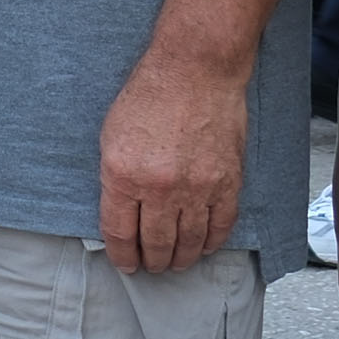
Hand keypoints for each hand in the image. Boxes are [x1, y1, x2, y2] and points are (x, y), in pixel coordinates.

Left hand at [95, 48, 247, 272]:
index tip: (125, 264)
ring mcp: (197, 188)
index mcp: (122, 176)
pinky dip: (212, 242)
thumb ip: (114, 178)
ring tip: (175, 263)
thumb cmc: (149, 96)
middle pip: (155, 243)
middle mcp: (159, 188)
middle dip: (151, 261)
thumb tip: (120, 213)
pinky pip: (221, 225)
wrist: (195, 71)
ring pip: (189, 241)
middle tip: (151, 267)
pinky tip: (204, 248)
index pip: (119, 232)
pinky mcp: (227, 182)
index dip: (122, 255)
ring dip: (181, 258)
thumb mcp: (111, 136)